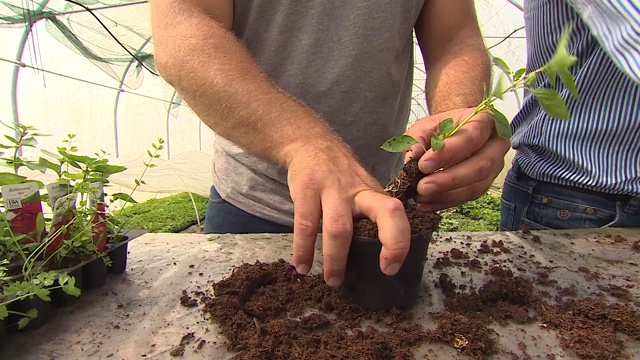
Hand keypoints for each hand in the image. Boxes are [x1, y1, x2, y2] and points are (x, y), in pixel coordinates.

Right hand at [287, 143, 410, 286]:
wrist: (310, 144)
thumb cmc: (341, 176)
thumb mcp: (362, 190)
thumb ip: (371, 215)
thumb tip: (382, 255)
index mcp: (373, 194)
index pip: (396, 213)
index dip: (399, 240)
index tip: (392, 266)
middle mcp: (357, 191)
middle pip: (382, 214)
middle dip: (388, 245)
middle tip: (382, 273)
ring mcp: (331, 189)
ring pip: (338, 228)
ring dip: (335, 259)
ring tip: (333, 281)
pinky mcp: (306, 189)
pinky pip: (305, 225)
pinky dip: (303, 249)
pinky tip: (302, 267)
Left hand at [404, 107, 509, 210]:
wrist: (456, 132)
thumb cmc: (443, 126)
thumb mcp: (427, 125)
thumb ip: (417, 138)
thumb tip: (412, 156)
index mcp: (485, 121)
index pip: (472, 137)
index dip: (449, 153)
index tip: (423, 165)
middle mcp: (496, 145)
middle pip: (481, 166)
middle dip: (450, 180)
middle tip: (422, 187)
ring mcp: (494, 168)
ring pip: (477, 187)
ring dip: (447, 195)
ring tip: (421, 198)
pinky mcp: (485, 185)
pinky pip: (468, 198)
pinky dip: (445, 203)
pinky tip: (426, 204)